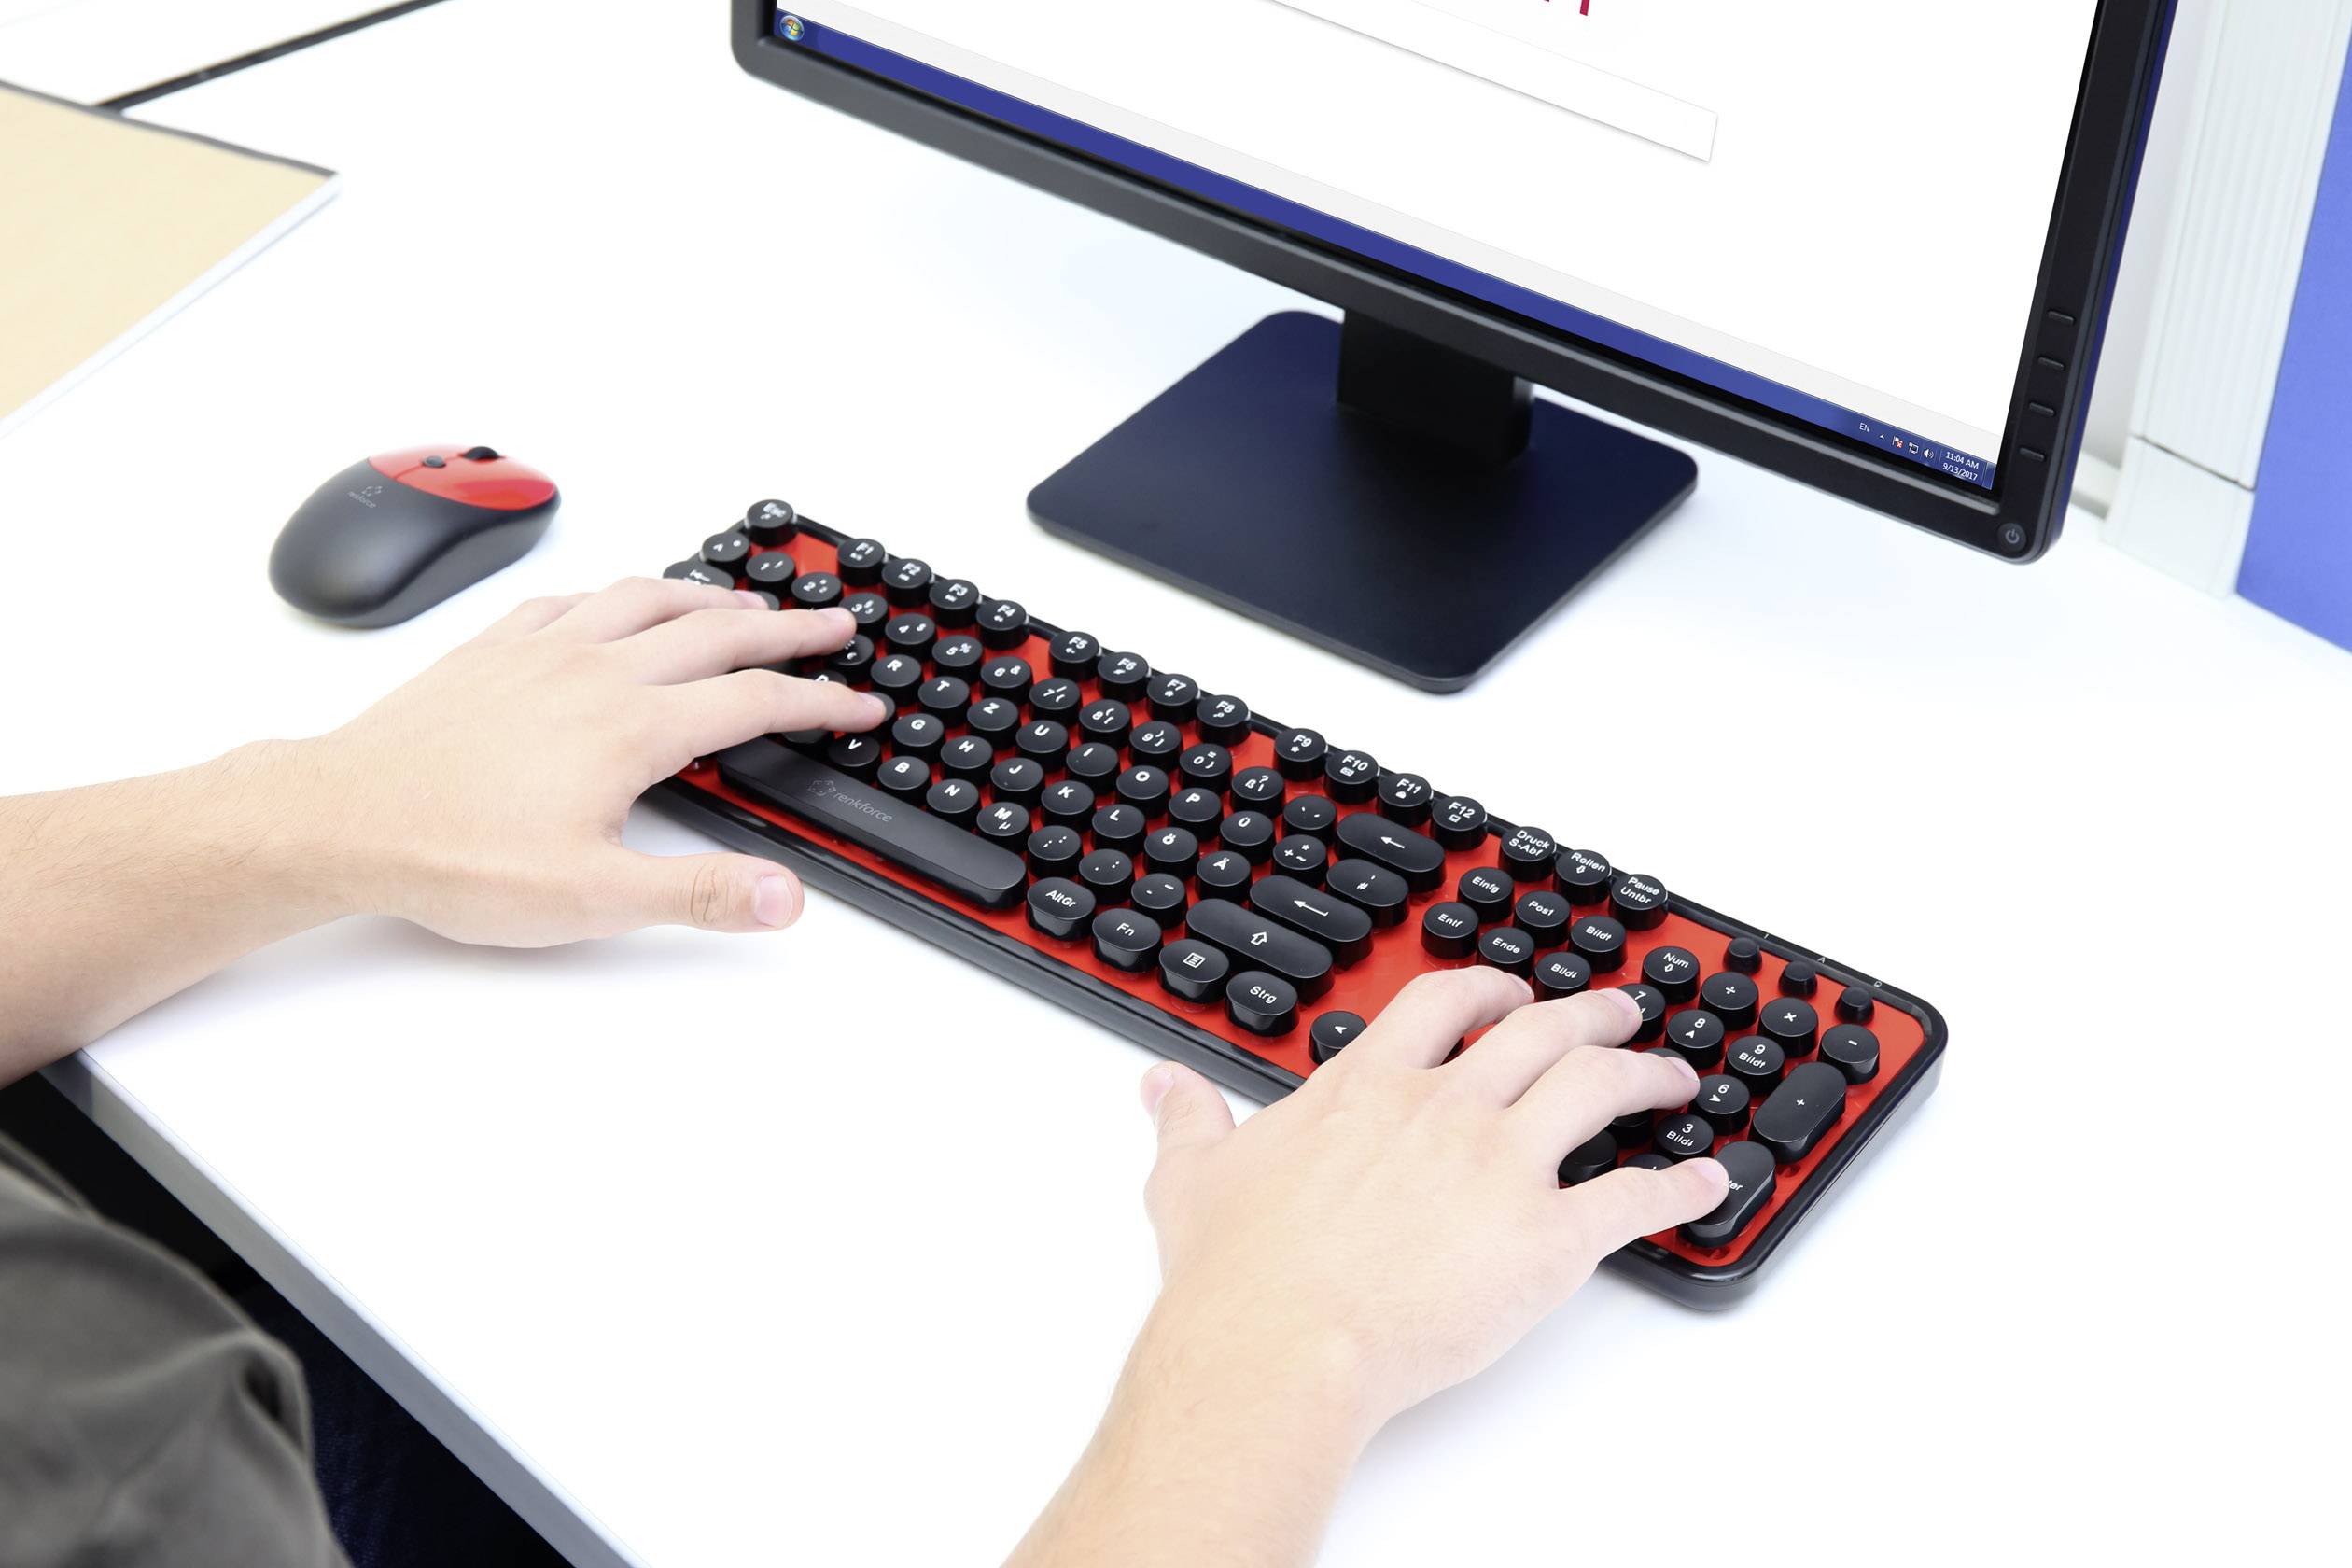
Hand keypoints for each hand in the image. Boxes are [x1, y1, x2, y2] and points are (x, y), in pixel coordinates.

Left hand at [290, 577, 886, 943]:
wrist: (341, 819)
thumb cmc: (453, 859)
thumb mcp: (591, 898)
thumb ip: (698, 894)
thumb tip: (784, 897)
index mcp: (631, 728)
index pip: (753, 703)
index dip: (820, 703)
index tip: (861, 704)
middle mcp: (594, 672)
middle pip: (715, 631)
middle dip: (788, 626)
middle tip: (835, 620)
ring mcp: (540, 653)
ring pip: (644, 598)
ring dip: (706, 594)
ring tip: (742, 599)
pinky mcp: (490, 651)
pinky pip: (568, 600)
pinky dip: (613, 594)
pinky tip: (617, 604)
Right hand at [1137, 971, 1728, 1431]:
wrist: (1277, 1348)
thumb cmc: (1238, 1277)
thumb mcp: (1193, 1178)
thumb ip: (1187, 1120)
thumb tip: (1159, 1084)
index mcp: (1367, 1089)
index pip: (1442, 1005)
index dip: (1484, 987)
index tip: (1503, 990)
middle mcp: (1444, 1109)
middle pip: (1539, 1029)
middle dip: (1588, 1011)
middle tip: (1614, 1009)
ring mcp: (1502, 1167)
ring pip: (1598, 1086)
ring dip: (1646, 1074)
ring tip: (1673, 1075)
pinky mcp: (1548, 1237)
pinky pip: (1636, 1199)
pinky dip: (1683, 1188)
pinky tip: (1709, 1182)